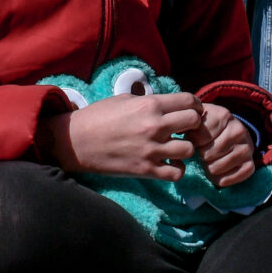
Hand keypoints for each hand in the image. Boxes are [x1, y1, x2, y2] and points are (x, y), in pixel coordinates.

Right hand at [41, 92, 203, 181]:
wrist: (77, 141)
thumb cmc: (98, 116)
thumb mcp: (124, 99)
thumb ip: (148, 100)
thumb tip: (165, 103)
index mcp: (149, 105)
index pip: (188, 101)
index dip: (194, 104)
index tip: (192, 109)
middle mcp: (154, 126)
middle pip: (194, 122)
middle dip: (193, 123)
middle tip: (185, 128)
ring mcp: (151, 150)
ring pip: (189, 149)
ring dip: (185, 147)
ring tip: (176, 147)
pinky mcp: (146, 170)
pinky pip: (176, 173)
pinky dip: (177, 169)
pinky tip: (169, 163)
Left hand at [184, 103, 256, 189]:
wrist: (230, 131)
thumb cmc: (208, 126)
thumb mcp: (197, 119)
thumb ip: (186, 122)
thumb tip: (178, 130)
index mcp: (223, 115)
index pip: (198, 139)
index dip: (193, 142)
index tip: (196, 139)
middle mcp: (239, 130)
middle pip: (207, 155)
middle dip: (201, 156)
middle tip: (203, 152)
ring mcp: (247, 148)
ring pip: (215, 168)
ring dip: (208, 167)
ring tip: (210, 159)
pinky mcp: (250, 165)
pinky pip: (227, 180)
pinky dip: (219, 179)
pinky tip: (218, 170)